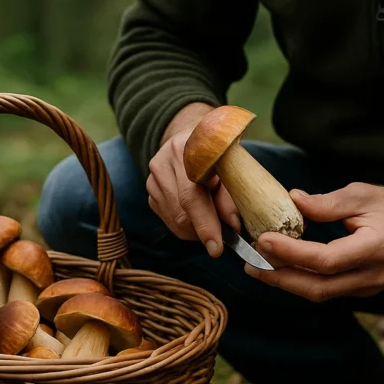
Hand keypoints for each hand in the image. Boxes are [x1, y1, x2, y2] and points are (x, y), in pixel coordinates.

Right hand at [146, 103, 240, 256]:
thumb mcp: (231, 167)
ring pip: (174, 220)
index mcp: (187, 151)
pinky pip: (168, 219)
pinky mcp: (150, 191)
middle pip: (181, 211)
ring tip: (211, 224)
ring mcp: (153, 178)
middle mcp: (164, 162)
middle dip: (203, 231)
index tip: (216, 248)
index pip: (191, 195)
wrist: (191, 135)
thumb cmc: (218, 153)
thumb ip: (231, 196)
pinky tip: (196, 217)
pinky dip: (185, 226)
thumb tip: (233, 227)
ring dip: (195, 230)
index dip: (205, 223)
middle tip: (220, 241)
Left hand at [245, 182, 383, 300]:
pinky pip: (328, 291)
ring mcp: (369, 287)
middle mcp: (372, 275)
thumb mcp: (363, 194)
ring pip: (320, 293)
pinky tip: (283, 269)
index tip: (264, 239)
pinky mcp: (363, 289)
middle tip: (251, 264)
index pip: (325, 260)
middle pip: (318, 288)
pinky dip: (302, 281)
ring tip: (259, 268)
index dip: (291, 253)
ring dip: (287, 283)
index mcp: (375, 248)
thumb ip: (326, 203)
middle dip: (280, 279)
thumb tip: (290, 201)